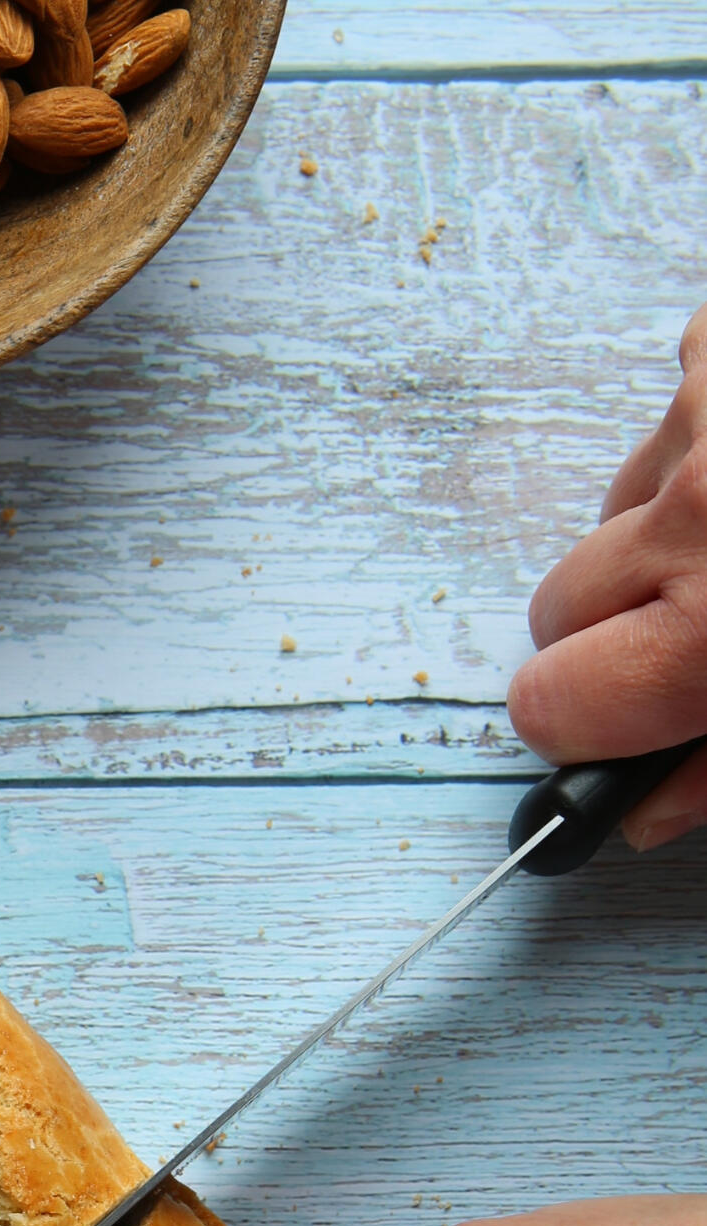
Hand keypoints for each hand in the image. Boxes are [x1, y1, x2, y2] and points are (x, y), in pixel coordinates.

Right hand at [507, 301, 706, 848]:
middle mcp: (697, 512)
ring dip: (667, 529)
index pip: (544, 705)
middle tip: (700, 632)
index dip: (579, 724)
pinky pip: (671, 404)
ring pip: (611, 506)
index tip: (618, 725)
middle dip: (614, 630)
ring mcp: (705, 406)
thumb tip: (645, 811)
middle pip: (554, 607)